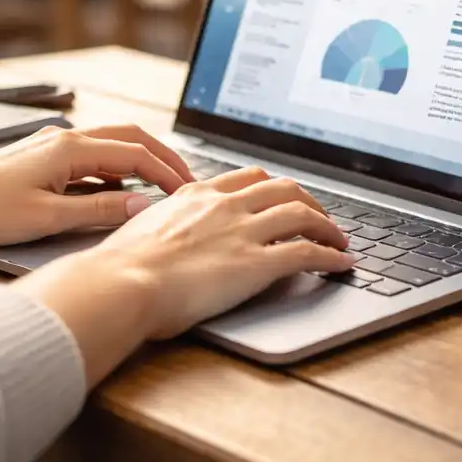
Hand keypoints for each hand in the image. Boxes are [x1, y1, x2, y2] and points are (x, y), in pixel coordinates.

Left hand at [0, 124, 193, 247]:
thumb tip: (143, 207)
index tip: (189, 191)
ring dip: (140, 163)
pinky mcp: (43, 158)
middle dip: (162, 158)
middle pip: (130, 138)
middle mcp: (66, 138)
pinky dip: (114, 173)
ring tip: (159, 190)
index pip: (136, 154)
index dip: (167, 173)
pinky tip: (116, 197)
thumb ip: (100, 212)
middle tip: (186, 182)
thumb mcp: (48, 218)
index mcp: (71, 148)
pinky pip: (92, 158)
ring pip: (112, 146)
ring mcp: (54, 145)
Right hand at [16, 165, 354, 383]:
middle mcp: (225, 205)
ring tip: (340, 239)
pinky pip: (307, 252)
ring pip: (302, 213)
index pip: (249, 178)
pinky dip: (331, 255)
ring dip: (328, 226)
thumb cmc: (119, 267)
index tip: (284, 197)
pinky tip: (342, 263)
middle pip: (284, 188)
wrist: (120, 283)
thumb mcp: (141, 229)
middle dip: (309, 200)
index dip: (274, 187)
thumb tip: (158, 234)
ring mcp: (243, 231)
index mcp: (197, 195)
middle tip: (320, 216)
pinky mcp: (256, 263)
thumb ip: (162, 225)